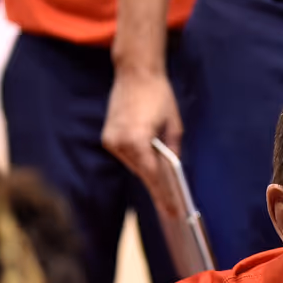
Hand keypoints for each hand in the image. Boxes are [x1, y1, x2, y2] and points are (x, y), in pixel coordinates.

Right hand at [102, 67, 182, 198]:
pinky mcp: (108, 136)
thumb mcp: (174, 125)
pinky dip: (138, 162)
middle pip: (142, 173)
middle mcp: (120, 143)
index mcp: (137, 140)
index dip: (163, 195)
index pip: (152, 176)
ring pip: (134, 166)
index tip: (171, 211)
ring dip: (147, 175)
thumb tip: (172, 172)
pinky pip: (127, 156)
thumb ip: (173, 151)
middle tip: (170, 208)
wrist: (135, 72)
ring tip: (163, 194)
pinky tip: (150, 172)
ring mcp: (111, 140)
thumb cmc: (158, 95)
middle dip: (157, 189)